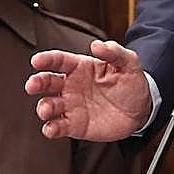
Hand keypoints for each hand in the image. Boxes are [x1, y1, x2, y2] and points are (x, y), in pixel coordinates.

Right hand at [25, 40, 152, 140]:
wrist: (140, 110)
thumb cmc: (131, 83)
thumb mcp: (129, 63)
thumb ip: (114, 52)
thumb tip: (96, 45)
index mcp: (81, 67)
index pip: (59, 60)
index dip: (47, 59)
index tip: (36, 60)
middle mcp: (71, 85)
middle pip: (47, 81)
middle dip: (37, 82)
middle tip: (32, 85)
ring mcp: (71, 106)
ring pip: (49, 105)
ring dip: (43, 107)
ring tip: (46, 110)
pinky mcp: (74, 125)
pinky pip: (57, 126)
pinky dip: (51, 128)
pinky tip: (52, 128)